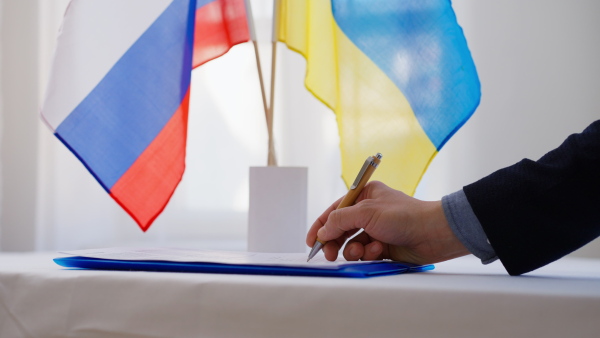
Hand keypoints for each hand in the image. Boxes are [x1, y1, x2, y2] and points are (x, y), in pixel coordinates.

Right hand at [306, 181, 469, 263]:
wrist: (433, 234)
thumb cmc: (404, 216)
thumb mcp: (366, 213)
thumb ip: (339, 221)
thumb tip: (322, 232)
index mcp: (364, 196)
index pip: (334, 210)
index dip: (321, 225)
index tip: (312, 241)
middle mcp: (368, 212)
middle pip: (340, 230)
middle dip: (335, 242)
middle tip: (329, 254)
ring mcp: (375, 230)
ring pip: (351, 245)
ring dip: (355, 249)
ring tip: (366, 250)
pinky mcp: (382, 247)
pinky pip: (364, 254)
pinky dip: (369, 254)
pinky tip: (379, 251)